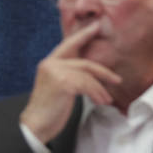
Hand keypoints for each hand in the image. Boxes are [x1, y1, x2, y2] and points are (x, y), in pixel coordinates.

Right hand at [20, 21, 122, 143]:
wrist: (35, 125)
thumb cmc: (48, 109)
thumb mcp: (58, 87)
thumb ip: (68, 76)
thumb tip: (90, 75)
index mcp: (49, 63)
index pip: (68, 45)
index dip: (83, 35)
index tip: (96, 26)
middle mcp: (51, 64)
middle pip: (84, 63)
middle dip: (103, 72)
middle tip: (117, 79)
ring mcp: (56, 72)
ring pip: (88, 76)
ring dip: (100, 90)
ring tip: (107, 100)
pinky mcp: (63, 83)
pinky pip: (87, 85)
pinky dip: (96, 94)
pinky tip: (100, 102)